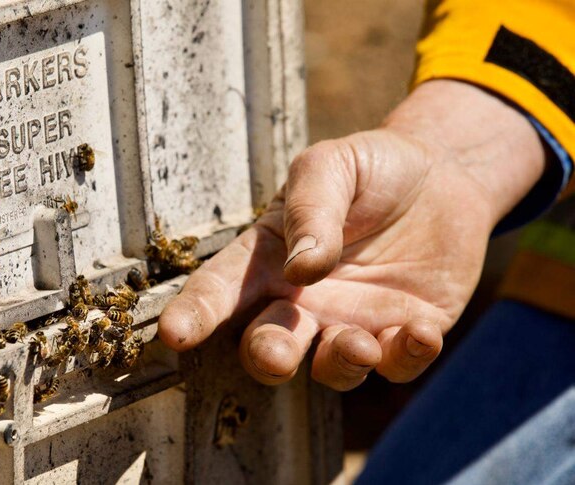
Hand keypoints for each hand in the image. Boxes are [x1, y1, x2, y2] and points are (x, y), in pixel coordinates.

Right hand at [158, 80, 545, 389]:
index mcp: (267, 258)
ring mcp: (350, 322)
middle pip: (266, 346)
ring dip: (338, 364)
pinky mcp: (402, 335)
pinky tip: (419, 333)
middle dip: (267, 357)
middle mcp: (300, 301)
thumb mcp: (331, 166)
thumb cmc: (370, 168)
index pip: (220, 290)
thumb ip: (312, 211)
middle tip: (276, 354)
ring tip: (358, 343)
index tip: (174, 334)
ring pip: (329, 368)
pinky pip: (397, 365)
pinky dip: (406, 357)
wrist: (444, 175)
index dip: (194, 314)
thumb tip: (300, 269)